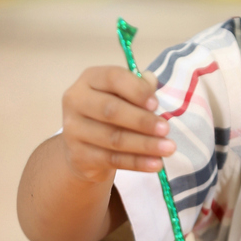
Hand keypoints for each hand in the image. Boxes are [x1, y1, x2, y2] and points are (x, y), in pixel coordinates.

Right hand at [61, 66, 173, 183]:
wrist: (86, 146)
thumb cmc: (112, 111)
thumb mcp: (124, 94)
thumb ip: (139, 86)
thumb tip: (152, 86)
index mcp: (89, 79)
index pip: (113, 78)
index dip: (137, 90)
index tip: (156, 104)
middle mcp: (76, 101)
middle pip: (110, 110)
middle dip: (142, 120)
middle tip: (166, 128)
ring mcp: (72, 130)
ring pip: (113, 138)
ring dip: (145, 144)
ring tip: (168, 148)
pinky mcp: (78, 156)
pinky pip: (112, 160)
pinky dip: (137, 162)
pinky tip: (155, 163)